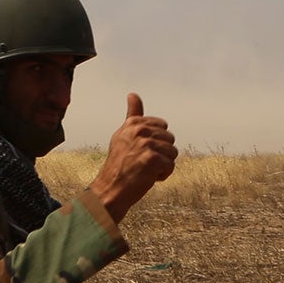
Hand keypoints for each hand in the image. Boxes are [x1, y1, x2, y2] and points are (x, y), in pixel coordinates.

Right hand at [89, 93, 176, 222]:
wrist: (111, 188)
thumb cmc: (119, 164)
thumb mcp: (123, 134)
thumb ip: (133, 115)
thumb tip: (133, 94)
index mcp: (134, 123)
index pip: (162, 126)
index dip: (156, 141)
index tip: (141, 150)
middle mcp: (139, 130)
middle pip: (170, 139)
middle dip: (161, 153)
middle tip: (143, 161)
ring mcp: (146, 144)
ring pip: (172, 153)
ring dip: (163, 165)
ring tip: (146, 169)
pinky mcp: (152, 159)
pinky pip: (171, 165)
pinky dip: (163, 175)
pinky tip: (148, 177)